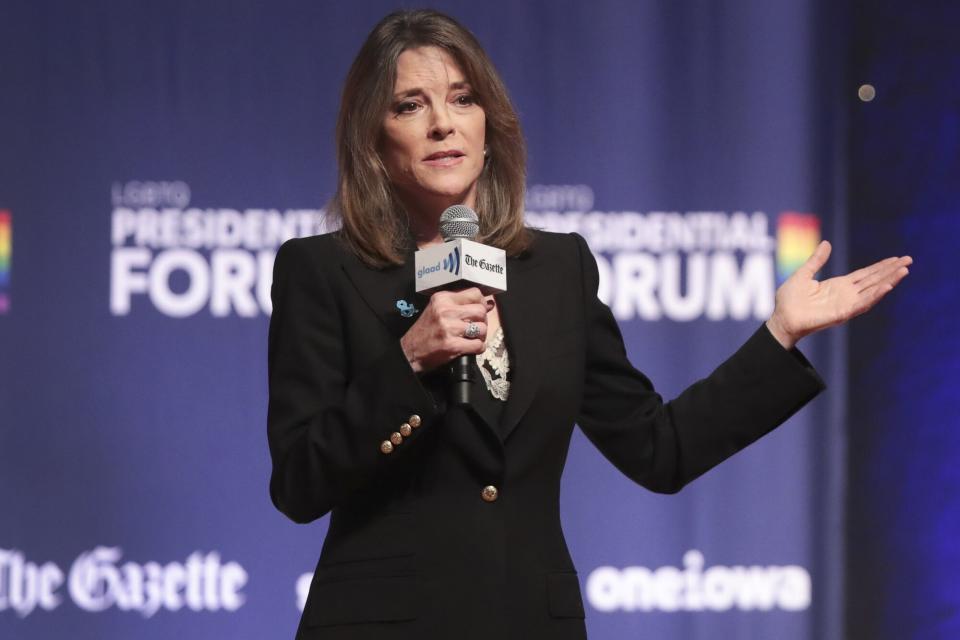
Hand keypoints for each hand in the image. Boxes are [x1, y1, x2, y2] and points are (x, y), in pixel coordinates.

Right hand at [400, 287, 492, 372]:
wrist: (410, 351)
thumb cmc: (425, 331)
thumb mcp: (438, 310)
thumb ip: (461, 305)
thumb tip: (489, 304)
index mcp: (442, 299)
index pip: (475, 293)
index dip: (481, 303)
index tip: (478, 311)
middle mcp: (446, 311)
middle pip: (480, 311)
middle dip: (482, 321)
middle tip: (475, 327)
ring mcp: (449, 328)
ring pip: (482, 328)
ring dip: (481, 336)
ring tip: (471, 338)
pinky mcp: (453, 345)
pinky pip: (478, 345)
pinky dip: (478, 348)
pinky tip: (470, 348)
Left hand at [766, 240, 911, 348]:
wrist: (781, 318)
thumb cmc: (789, 300)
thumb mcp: (804, 274)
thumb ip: (817, 260)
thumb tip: (827, 244)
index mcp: (839, 285)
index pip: (865, 274)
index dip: (881, 267)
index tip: (896, 259)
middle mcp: (846, 294)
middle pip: (874, 280)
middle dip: (891, 271)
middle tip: (908, 260)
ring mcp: (845, 304)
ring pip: (872, 291)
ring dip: (888, 281)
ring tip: (903, 271)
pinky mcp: (841, 313)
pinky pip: (861, 304)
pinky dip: (874, 295)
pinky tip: (886, 287)